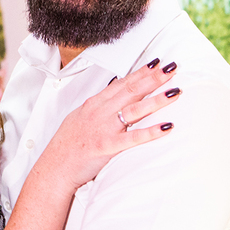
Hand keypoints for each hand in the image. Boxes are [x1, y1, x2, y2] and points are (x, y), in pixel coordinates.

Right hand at [44, 60, 179, 192]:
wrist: (55, 167)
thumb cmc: (67, 145)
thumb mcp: (80, 117)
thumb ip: (98, 106)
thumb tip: (112, 93)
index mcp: (94, 104)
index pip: (121, 83)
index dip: (140, 72)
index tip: (156, 62)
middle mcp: (100, 112)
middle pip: (131, 91)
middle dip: (153, 78)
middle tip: (171, 67)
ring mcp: (104, 129)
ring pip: (134, 110)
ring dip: (156, 99)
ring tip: (175, 90)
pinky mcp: (107, 146)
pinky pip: (133, 138)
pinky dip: (151, 132)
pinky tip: (167, 127)